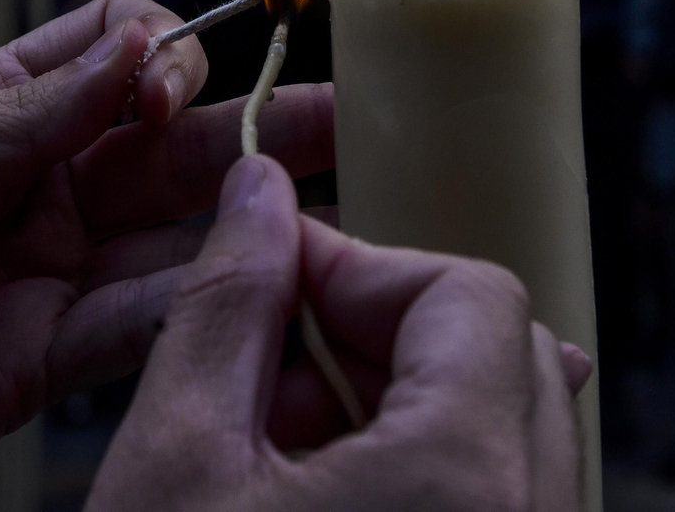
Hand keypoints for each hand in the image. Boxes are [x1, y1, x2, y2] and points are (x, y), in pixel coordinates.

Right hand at [88, 154, 593, 511]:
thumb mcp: (175, 461)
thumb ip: (223, 306)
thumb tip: (256, 192)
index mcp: (466, 474)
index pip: (467, 292)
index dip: (359, 267)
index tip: (276, 280)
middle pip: (498, 354)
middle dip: (376, 334)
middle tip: (272, 364)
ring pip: (499, 432)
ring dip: (393, 406)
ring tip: (280, 443)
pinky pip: (495, 496)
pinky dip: (416, 471)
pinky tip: (314, 493)